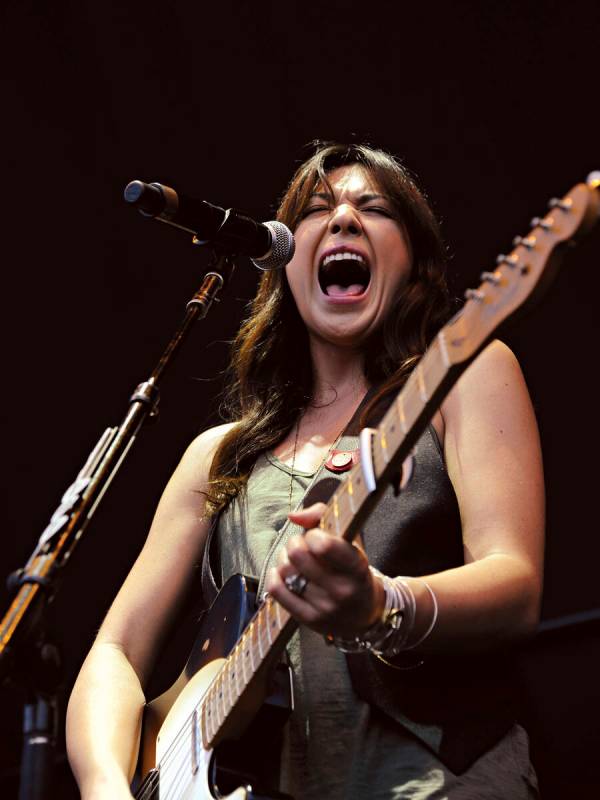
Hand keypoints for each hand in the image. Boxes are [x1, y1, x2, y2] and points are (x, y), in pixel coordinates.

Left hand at [265, 502, 384, 637]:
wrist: (365, 613)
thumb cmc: (353, 569)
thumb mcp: (350, 540)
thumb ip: (323, 516)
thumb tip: (292, 516)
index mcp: (357, 566)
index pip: (323, 546)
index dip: (313, 534)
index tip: (317, 536)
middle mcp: (342, 590)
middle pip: (298, 554)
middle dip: (295, 543)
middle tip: (302, 545)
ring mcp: (325, 608)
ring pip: (285, 571)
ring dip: (284, 558)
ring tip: (294, 560)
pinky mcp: (308, 619)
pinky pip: (276, 590)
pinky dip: (274, 575)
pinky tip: (283, 573)